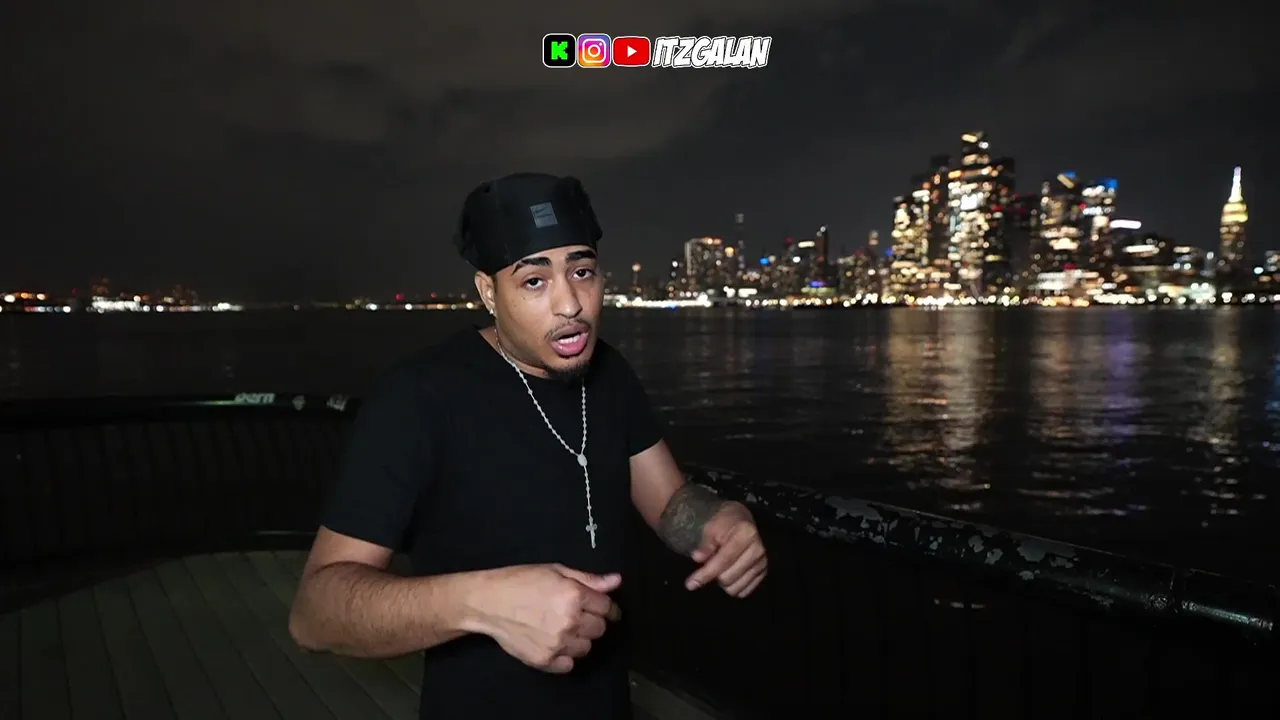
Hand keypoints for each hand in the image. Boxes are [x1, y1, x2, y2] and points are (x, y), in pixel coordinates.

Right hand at [477, 564, 621, 672]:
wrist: (487, 602)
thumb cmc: (519, 581)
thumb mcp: (555, 570)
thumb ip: (588, 579)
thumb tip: (616, 581)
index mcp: (574, 596)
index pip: (607, 607)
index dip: (605, 606)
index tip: (599, 607)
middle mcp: (569, 622)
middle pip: (600, 628)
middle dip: (592, 620)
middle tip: (574, 614)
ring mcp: (557, 644)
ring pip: (586, 647)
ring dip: (579, 638)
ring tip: (561, 628)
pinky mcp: (544, 661)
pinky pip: (569, 664)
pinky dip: (565, 655)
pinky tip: (553, 642)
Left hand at [685, 502, 767, 596]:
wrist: (741, 520)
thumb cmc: (724, 524)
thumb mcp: (711, 528)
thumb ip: (705, 544)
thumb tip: (697, 558)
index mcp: (745, 535)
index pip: (723, 561)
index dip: (705, 574)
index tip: (690, 584)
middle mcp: (757, 550)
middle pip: (728, 578)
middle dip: (713, 577)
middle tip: (708, 568)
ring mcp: (762, 563)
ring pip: (735, 588)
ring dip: (723, 583)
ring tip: (720, 570)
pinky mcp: (763, 572)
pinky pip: (744, 591)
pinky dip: (733, 587)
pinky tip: (729, 575)